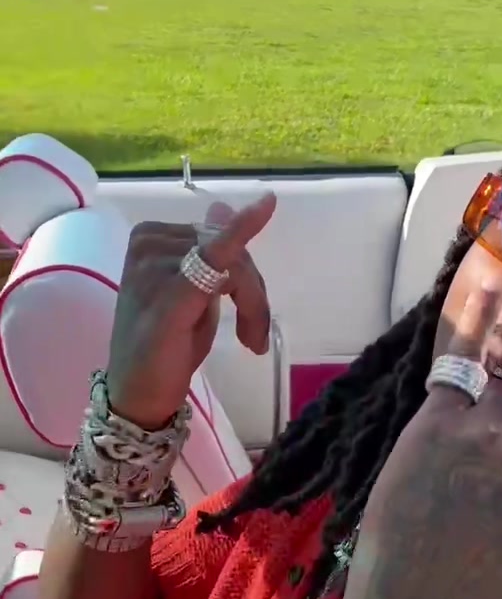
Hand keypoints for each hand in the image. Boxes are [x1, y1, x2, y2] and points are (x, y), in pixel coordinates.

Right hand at [107, 193, 275, 429]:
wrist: (139, 393)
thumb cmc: (165, 348)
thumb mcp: (193, 293)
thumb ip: (209, 253)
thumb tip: (222, 206)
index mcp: (150, 238)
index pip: (215, 238)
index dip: (244, 276)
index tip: (252, 315)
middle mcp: (149, 244)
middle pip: (227, 248)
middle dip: (253, 294)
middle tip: (255, 339)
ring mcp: (155, 267)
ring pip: (233, 265)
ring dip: (253, 305)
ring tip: (249, 341)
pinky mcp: (171, 293)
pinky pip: (212, 257)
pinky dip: (240, 234)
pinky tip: (265, 207)